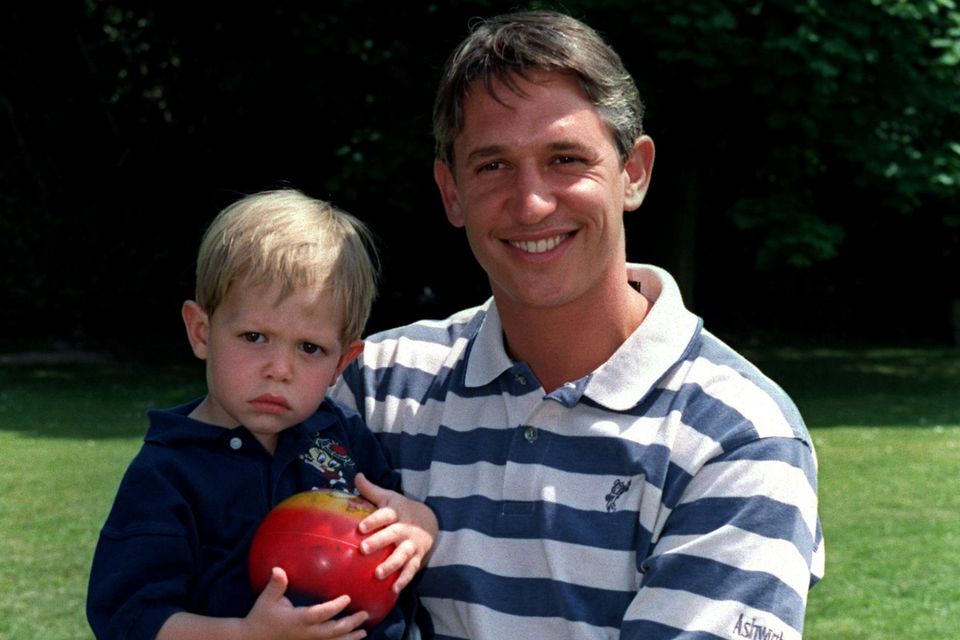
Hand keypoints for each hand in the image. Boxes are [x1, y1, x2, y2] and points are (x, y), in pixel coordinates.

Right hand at [244, 567, 368, 639]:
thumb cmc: (261, 617)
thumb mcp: (266, 600)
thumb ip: (276, 585)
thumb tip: (278, 568)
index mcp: (299, 620)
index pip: (321, 613)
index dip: (335, 606)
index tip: (348, 598)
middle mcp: (306, 634)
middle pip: (333, 631)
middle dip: (350, 624)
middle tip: (364, 615)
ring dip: (350, 638)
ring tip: (364, 632)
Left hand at [354, 473, 437, 592]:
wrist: (431, 521)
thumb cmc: (403, 509)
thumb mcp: (390, 497)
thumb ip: (371, 490)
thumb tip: (356, 476)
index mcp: (396, 513)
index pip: (384, 515)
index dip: (373, 521)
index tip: (360, 527)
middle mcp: (404, 529)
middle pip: (392, 535)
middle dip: (379, 542)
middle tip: (363, 550)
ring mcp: (411, 545)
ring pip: (402, 556)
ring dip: (391, 565)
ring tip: (379, 574)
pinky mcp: (417, 558)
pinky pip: (411, 570)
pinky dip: (404, 580)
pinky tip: (394, 590)